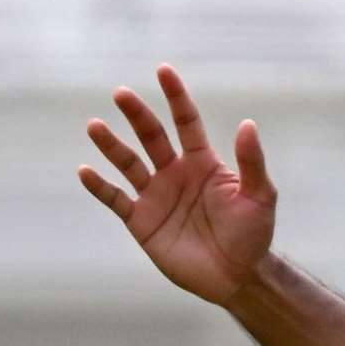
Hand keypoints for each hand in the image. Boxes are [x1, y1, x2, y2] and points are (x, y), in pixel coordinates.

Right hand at [77, 64, 277, 305]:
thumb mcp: (260, 197)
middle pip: (152, 136)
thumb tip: (248, 124)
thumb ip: (252, 162)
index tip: (163, 69)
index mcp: (203, 163)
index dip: (175, 96)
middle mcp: (175, 173)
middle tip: (121, 92)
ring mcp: (156, 196)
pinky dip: (99, 186)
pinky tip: (85, 171)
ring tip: (95, 125)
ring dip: (111, 145)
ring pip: (128, 163)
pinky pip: (115, 199)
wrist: (236, 276)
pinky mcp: (141, 221)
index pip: (186, 122)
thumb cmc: (253, 235)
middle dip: (137, 114)